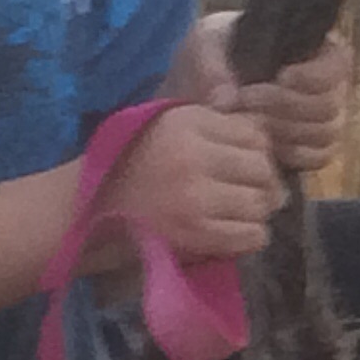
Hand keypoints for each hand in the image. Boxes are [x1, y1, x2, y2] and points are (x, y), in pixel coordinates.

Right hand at [101, 101, 278, 260]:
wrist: (95, 203)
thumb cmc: (137, 160)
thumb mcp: (171, 124)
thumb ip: (217, 125)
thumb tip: (265, 138)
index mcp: (189, 123)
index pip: (255, 136)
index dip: (260, 152)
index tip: (249, 163)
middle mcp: (193, 157)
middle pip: (262, 169)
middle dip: (265, 182)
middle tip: (255, 191)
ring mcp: (195, 198)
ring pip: (260, 204)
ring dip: (258, 210)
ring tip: (243, 211)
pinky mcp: (194, 234)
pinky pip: (250, 236)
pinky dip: (252, 235)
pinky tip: (237, 230)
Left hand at [169, 14, 351, 175]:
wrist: (203, 86)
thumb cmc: (214, 55)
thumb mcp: (205, 45)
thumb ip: (212, 66)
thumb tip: (227, 100)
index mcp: (314, 50)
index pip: (338, 63)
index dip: (313, 75)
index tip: (280, 76)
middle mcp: (328, 86)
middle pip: (329, 104)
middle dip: (286, 106)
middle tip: (246, 101)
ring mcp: (324, 120)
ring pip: (325, 133)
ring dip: (284, 131)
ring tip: (247, 122)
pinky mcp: (313, 148)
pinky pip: (318, 157)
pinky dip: (291, 155)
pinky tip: (262, 146)